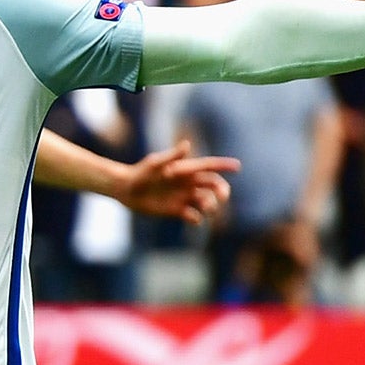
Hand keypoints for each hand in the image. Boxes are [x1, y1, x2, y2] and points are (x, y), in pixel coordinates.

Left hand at [115, 139, 240, 224]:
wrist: (126, 189)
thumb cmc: (140, 173)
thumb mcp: (155, 164)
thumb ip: (171, 156)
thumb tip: (188, 145)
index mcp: (185, 170)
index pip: (208, 166)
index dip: (223, 165)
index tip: (237, 166)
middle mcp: (188, 183)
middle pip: (213, 185)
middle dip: (222, 191)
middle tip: (221, 198)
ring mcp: (183, 197)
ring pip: (206, 201)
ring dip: (211, 206)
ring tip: (206, 210)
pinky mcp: (177, 210)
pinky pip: (193, 216)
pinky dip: (196, 218)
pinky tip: (192, 218)